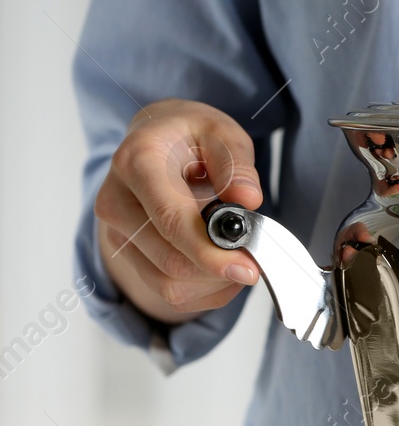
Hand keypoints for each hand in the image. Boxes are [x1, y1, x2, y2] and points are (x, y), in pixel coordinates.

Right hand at [94, 99, 261, 324]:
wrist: (158, 142)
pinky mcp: (127, 256)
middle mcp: (116, 201)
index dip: (209, 252)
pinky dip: (206, 291)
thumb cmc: (191, 138)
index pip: (170, 220)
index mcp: (137, 163)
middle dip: (221, 269)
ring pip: (169, 285)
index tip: (246, 267)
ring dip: (215, 283)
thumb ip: (236, 164)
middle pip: (170, 261)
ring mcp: (117, 233)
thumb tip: (247, 198)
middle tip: (255, 258)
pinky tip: (223, 267)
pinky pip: (170, 293)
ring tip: (239, 256)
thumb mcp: (221, 132)